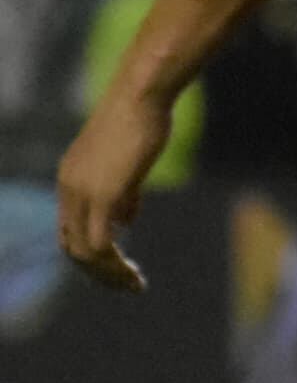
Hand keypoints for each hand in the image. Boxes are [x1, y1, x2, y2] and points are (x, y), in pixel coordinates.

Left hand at [55, 89, 173, 291]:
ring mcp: (82, 192)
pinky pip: (100, 243)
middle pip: (71, 246)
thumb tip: (126, 223)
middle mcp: (68, 189)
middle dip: (98, 272)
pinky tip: (133, 273)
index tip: (118, 267)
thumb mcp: (128, 161)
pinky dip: (114, 265)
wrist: (141, 96)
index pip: (69, 229)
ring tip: (133, 285)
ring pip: (83, 251)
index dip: (91, 253)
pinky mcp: (103, 195)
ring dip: (107, 274)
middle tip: (126, 286)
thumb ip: (124, 194)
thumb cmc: (142, 119)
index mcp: (70, 180)